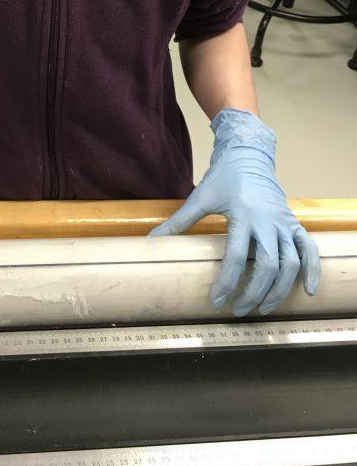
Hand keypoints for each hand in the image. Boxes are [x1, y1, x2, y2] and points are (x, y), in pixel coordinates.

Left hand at [149, 109, 319, 316]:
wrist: (248, 156)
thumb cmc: (223, 178)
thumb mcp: (200, 197)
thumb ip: (178, 222)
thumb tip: (151, 241)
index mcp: (242, 214)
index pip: (235, 256)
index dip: (226, 282)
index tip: (216, 301)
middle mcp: (267, 221)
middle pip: (267, 265)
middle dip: (254, 292)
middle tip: (238, 309)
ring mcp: (284, 223)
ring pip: (291, 264)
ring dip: (279, 290)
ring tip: (262, 308)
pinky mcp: (294, 224)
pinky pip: (310, 250)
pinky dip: (313, 270)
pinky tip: (309, 291)